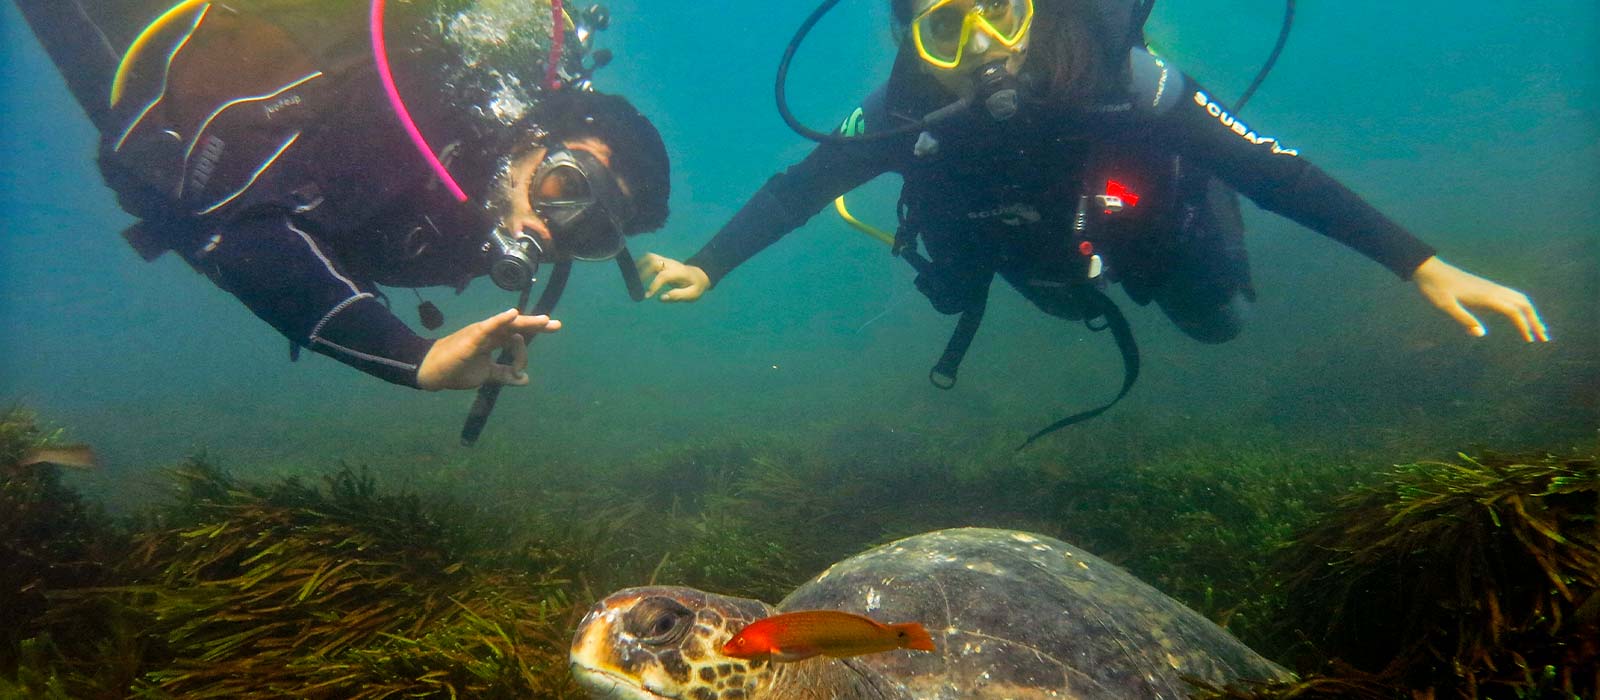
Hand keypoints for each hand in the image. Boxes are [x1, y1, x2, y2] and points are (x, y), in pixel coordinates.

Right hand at [416, 308, 561, 389]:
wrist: (432, 373)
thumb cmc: (457, 370)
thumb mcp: (486, 375)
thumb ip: (504, 375)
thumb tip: (526, 380)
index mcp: (493, 340)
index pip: (516, 340)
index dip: (523, 355)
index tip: (521, 373)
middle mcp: (489, 333)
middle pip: (517, 326)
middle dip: (537, 325)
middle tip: (556, 325)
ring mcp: (481, 333)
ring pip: (507, 324)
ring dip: (526, 322)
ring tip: (544, 321)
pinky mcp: (472, 338)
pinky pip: (488, 326)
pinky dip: (500, 320)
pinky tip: (513, 314)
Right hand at [637, 252, 710, 301]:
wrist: (699, 275)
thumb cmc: (695, 286)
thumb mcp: (693, 294)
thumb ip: (678, 296)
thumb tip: (661, 298)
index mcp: (679, 272)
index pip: (663, 276)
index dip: (654, 285)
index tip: (647, 296)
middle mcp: (671, 264)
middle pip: (654, 262)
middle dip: (644, 273)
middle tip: (637, 286)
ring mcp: (666, 261)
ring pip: (650, 257)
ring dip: (640, 265)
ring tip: (632, 277)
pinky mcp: (662, 261)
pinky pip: (649, 258)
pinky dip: (640, 263)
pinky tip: (634, 272)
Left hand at [1412, 256, 1548, 341]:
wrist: (1429, 270)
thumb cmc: (1435, 289)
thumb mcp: (1445, 306)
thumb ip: (1463, 318)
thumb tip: (1481, 334)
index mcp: (1486, 295)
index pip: (1514, 311)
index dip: (1524, 326)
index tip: (1531, 340)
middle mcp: (1493, 290)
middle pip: (1523, 304)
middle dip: (1535, 320)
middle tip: (1544, 338)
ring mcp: (1490, 287)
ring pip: (1519, 298)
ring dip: (1531, 313)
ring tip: (1537, 329)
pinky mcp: (1486, 287)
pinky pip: (1510, 296)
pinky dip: (1521, 307)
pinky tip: (1521, 316)